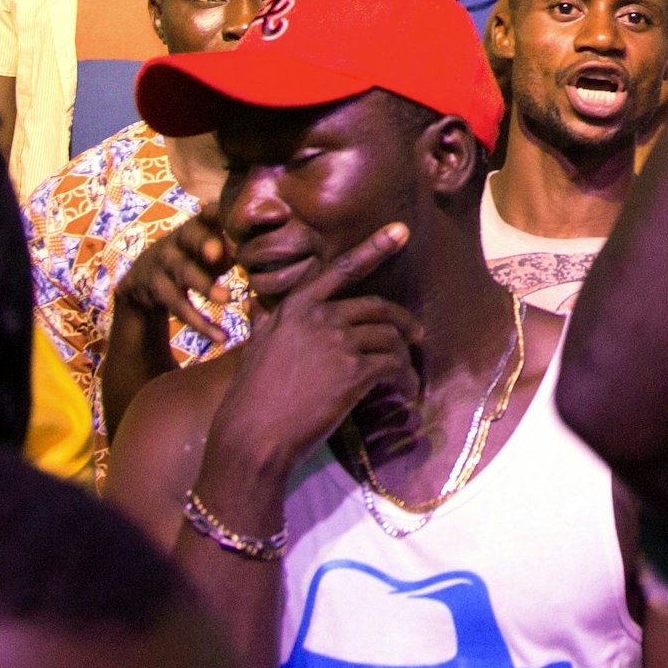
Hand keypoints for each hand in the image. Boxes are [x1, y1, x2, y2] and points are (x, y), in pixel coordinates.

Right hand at [115, 212, 245, 349]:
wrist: (144, 280)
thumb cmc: (193, 259)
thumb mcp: (210, 249)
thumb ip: (233, 248)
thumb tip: (270, 254)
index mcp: (197, 225)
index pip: (208, 212)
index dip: (218, 211)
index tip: (234, 213)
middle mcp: (178, 239)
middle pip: (191, 238)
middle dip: (205, 243)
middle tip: (221, 253)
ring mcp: (164, 263)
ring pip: (184, 273)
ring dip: (205, 286)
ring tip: (227, 298)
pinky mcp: (157, 289)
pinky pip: (180, 307)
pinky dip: (201, 323)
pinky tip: (221, 337)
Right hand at [190, 223, 417, 509]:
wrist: (252, 436)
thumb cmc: (250, 398)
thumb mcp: (256, 348)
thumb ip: (267, 324)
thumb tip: (261, 309)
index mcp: (295, 307)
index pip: (341, 269)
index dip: (374, 248)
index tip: (401, 232)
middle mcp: (319, 317)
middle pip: (377, 306)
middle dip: (404, 320)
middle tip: (417, 334)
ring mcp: (337, 342)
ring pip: (390, 337)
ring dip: (405, 357)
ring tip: (408, 376)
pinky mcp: (353, 372)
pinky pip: (394, 366)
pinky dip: (406, 379)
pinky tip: (406, 392)